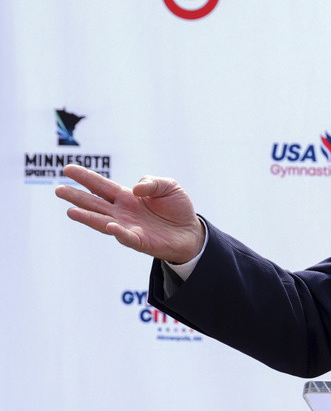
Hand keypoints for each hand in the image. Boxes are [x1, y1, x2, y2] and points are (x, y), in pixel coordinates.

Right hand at [55, 164, 205, 263]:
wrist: (190, 231)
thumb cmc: (177, 207)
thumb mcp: (169, 186)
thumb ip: (152, 183)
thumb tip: (136, 189)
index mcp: (127, 196)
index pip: (102, 185)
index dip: (85, 178)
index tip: (68, 169)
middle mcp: (122, 212)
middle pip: (95, 203)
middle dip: (77, 197)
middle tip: (58, 189)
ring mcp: (128, 227)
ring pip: (103, 222)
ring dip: (88, 217)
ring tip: (71, 211)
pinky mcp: (139, 241)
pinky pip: (126, 237)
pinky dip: (118, 232)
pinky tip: (109, 226)